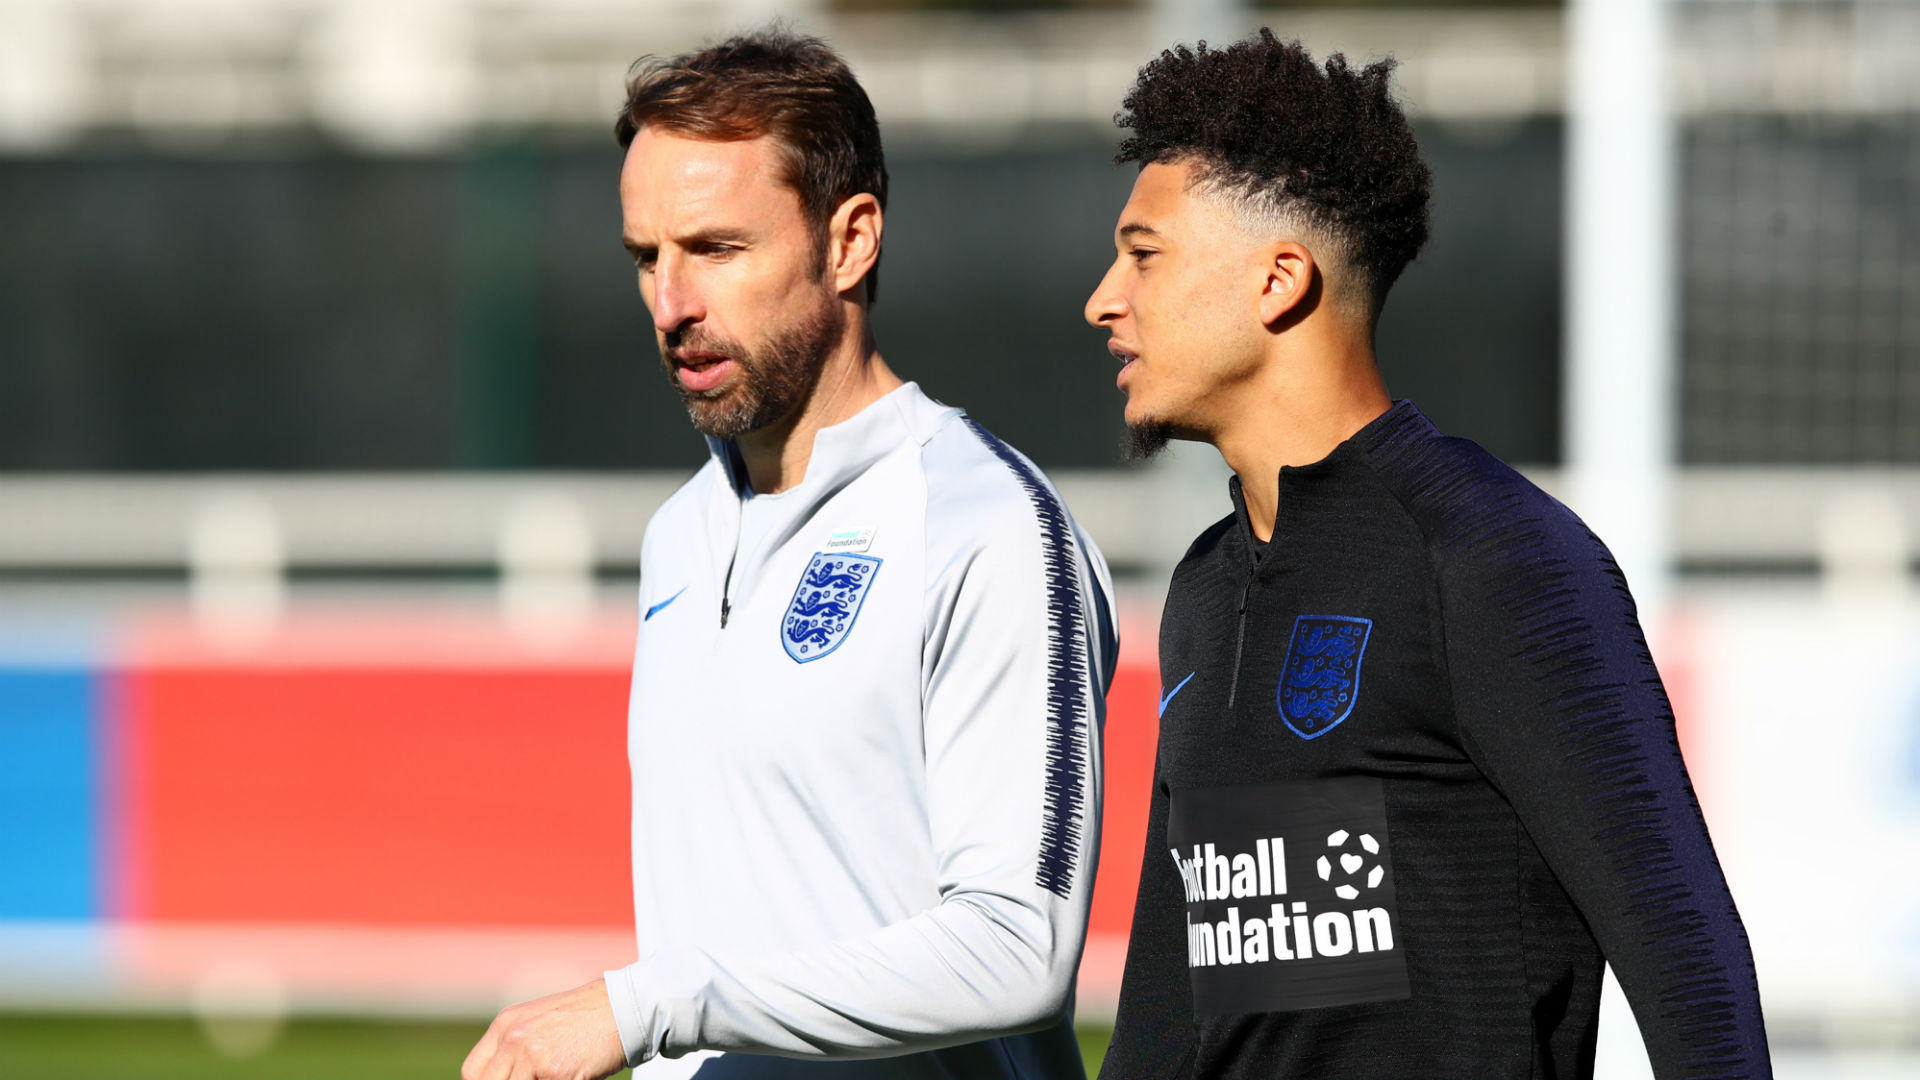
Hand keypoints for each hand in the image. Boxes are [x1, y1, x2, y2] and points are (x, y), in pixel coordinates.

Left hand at [462, 978, 627, 1079]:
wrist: (622, 1007)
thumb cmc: (584, 1017)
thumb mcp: (538, 1021)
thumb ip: (514, 1044)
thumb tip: (500, 1074)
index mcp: (506, 1026)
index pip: (473, 1072)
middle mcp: (515, 1040)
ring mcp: (534, 1057)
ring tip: (559, 1073)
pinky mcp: (558, 1073)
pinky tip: (574, 1075)